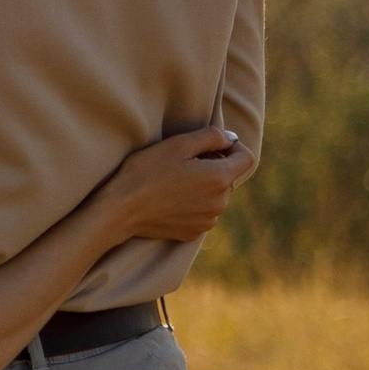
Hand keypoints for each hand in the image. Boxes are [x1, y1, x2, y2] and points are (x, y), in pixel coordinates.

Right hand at [104, 127, 254, 243]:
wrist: (121, 209)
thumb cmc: (147, 171)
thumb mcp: (178, 144)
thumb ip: (211, 136)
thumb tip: (230, 138)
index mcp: (220, 178)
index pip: (247, 158)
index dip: (233, 147)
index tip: (213, 145)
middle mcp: (220, 203)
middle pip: (229, 177)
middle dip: (214, 166)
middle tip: (184, 162)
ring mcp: (208, 221)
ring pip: (216, 196)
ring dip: (204, 186)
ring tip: (174, 181)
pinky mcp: (193, 233)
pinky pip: (203, 213)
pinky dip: (193, 204)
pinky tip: (170, 199)